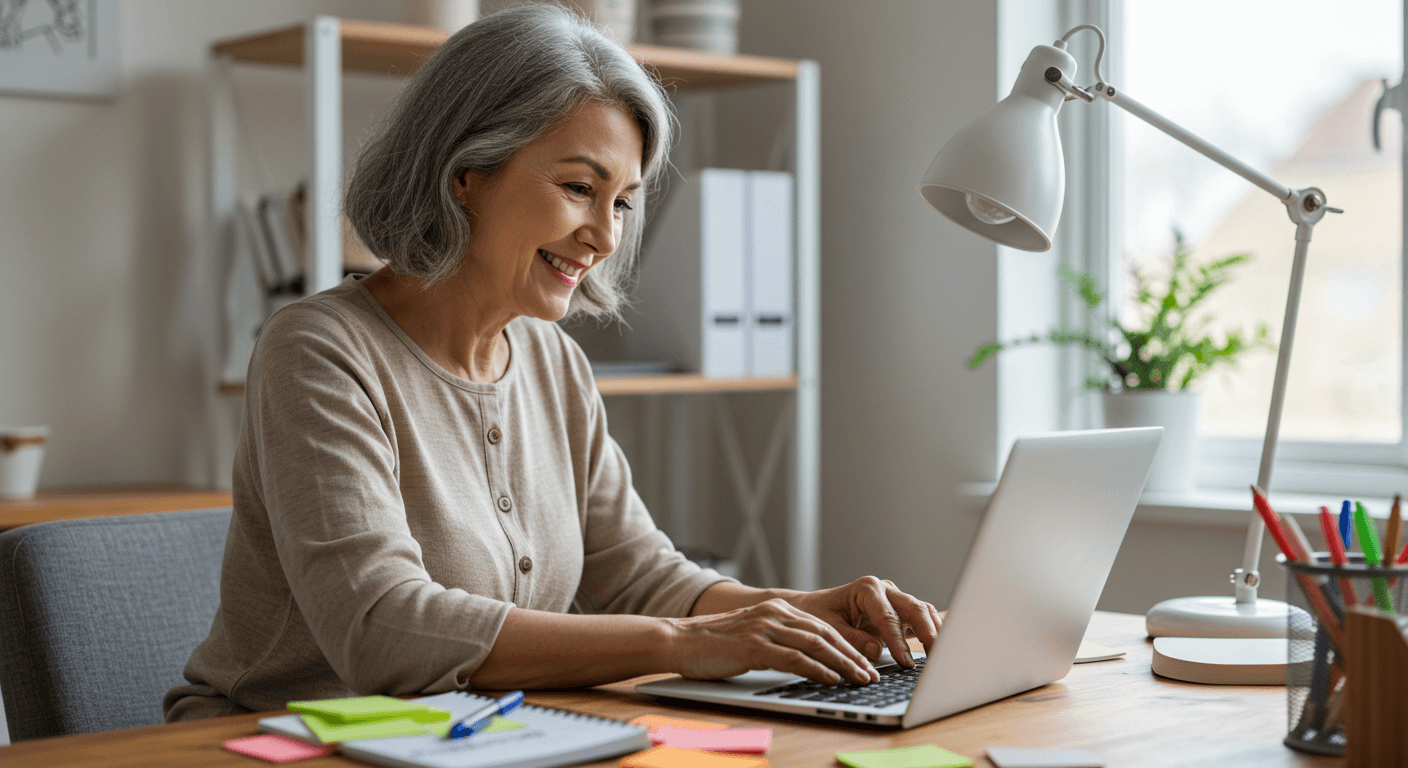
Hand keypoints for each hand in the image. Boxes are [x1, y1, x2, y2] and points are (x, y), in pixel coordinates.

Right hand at [664, 598, 878, 684]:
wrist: (678, 639)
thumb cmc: (713, 644)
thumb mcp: (752, 635)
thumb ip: (778, 641)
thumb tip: (808, 660)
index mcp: (777, 608)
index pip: (822, 627)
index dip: (847, 645)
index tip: (865, 662)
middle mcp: (774, 612)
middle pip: (825, 634)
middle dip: (852, 655)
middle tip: (871, 673)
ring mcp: (764, 627)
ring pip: (815, 645)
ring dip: (843, 664)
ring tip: (860, 678)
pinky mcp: (754, 645)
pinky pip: (794, 658)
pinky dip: (818, 669)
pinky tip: (832, 679)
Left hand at [783, 576, 941, 667]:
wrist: (813, 608)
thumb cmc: (818, 615)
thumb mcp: (829, 629)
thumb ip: (853, 640)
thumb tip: (877, 652)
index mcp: (866, 588)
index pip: (888, 617)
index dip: (898, 641)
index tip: (906, 662)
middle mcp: (884, 589)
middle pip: (913, 608)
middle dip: (927, 632)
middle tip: (936, 656)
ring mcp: (894, 598)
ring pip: (922, 611)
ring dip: (934, 631)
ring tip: (943, 654)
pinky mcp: (899, 610)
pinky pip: (921, 617)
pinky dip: (932, 630)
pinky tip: (940, 646)